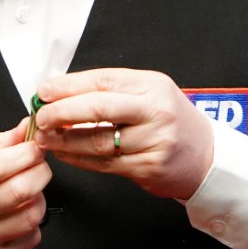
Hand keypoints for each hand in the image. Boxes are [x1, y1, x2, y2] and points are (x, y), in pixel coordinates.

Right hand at [0, 117, 51, 248]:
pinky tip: (22, 212)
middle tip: (39, 164)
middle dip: (39, 171)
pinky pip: (30, 240)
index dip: (24, 153)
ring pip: (30, 216)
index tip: (35, 146)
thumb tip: (27, 129)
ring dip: (39, 196)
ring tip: (29, 188)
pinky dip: (35, 222)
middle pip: (18, 191)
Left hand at [33, 68, 213, 200]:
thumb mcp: (148, 92)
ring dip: (66, 140)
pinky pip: (105, 163)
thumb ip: (111, 90)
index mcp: (151, 85)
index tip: (45, 90)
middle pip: (100, 108)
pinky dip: (79, 159)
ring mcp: (153, 141)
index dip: (69, 85)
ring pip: (99, 140)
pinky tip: (65, 154)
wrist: (205, 156)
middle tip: (42, 115)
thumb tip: (62, 90)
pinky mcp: (148, 168)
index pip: (103, 80)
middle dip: (63, 111)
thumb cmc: (170, 119)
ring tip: (46, 137)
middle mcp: (154, 111)